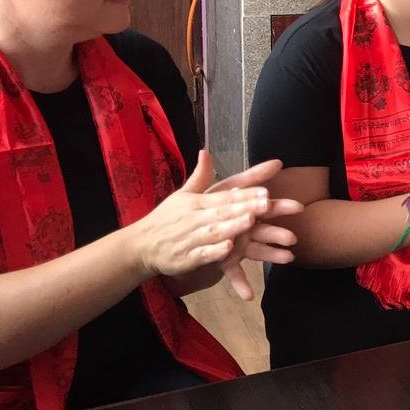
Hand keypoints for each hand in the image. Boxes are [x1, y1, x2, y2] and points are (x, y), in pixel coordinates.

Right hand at [129, 151, 298, 292]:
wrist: (140, 246)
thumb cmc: (167, 218)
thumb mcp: (182, 195)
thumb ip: (199, 176)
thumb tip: (206, 152)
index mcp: (196, 202)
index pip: (224, 196)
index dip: (245, 193)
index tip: (266, 190)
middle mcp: (194, 218)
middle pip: (223, 211)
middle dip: (246, 207)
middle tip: (268, 203)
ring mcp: (190, 238)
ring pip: (214, 231)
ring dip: (232, 226)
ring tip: (251, 220)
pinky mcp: (185, 258)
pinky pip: (202, 254)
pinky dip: (214, 252)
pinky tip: (228, 248)